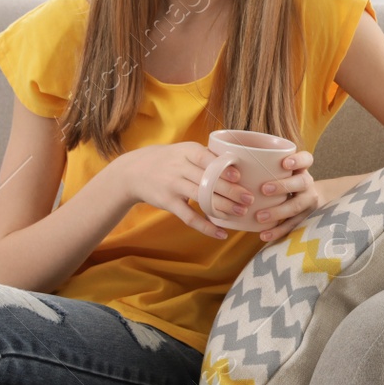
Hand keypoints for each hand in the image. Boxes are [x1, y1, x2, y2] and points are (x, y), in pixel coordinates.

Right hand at [117, 141, 254, 240]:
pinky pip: (189, 217)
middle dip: (230, 191)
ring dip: (223, 207)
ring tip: (240, 213)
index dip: (222, 168)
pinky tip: (221, 234)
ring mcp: (172, 185)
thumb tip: (241, 165)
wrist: (134, 171)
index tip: (239, 177)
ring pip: (201, 198)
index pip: (206, 158)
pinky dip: (206, 227)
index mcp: (187, 151)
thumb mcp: (184, 151)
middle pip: (207, 180)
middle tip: (249, 199)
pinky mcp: (168, 203)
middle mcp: (179, 167)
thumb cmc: (170, 160)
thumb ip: (208, 156)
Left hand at [241, 149, 318, 242]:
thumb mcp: (279, 170)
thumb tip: (230, 154)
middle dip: (283, 186)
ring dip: (278, 211)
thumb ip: (262, 164)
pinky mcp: (304, 218)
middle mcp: (307, 184)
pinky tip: (263, 234)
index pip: (306, 159)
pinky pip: (292, 226)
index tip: (284, 163)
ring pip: (297, 206)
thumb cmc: (282, 180)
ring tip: (259, 216)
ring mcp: (307, 202)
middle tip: (264, 189)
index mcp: (301, 169)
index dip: (298, 160)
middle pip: (301, 183)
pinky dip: (278, 231)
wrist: (305, 199)